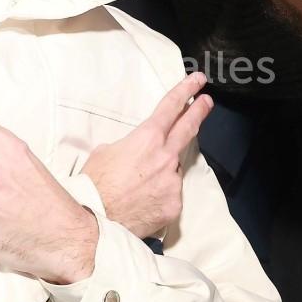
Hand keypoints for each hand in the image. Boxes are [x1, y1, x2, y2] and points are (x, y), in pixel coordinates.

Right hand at [81, 72, 212, 239]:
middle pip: (189, 128)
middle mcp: (165, 157)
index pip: (171, 107)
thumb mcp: (103, 153)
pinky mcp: (175, 204)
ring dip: (161, 172)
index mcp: (147, 139)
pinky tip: (143, 202)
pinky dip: (159, 195)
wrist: (97, 220)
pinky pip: (170, 194)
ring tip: (138, 184)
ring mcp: (173, 181)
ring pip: (173, 169)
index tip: (196, 81)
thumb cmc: (95, 185)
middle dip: (199, 111)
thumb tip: (133, 152)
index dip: (185, 90)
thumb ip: (126, 146)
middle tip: (207, 101)